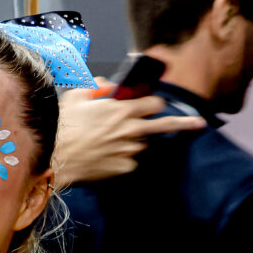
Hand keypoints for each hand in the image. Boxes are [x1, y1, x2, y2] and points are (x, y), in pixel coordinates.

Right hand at [54, 82, 205, 187]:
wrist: (54, 157)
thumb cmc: (63, 126)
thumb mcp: (76, 97)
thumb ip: (97, 87)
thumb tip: (108, 84)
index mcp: (121, 109)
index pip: (154, 103)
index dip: (153, 102)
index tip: (152, 104)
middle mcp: (130, 129)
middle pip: (166, 124)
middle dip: (184, 122)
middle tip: (198, 123)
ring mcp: (129, 150)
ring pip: (143, 144)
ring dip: (135, 141)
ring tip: (113, 142)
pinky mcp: (123, 168)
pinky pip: (130, 162)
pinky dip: (122, 159)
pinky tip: (105, 157)